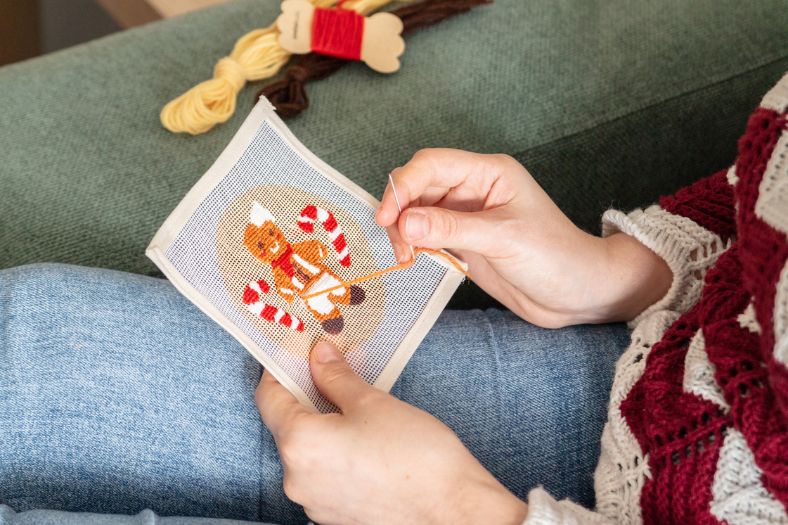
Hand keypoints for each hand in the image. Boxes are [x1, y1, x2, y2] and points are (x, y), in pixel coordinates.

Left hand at [256, 341, 527, 524]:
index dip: (281, 367)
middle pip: (288, 423)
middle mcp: (297, 479)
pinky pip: (324, 472)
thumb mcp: (372, 402)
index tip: (298, 349)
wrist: (453, 510)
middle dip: (310, 391)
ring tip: (357, 402)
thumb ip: (336, 376)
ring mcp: (314, 501)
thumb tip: (318, 355)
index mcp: (299, 445)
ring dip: (325, 421)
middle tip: (336, 366)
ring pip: (308, 449)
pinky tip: (364, 436)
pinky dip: (336, 449)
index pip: (269, 396)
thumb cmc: (416, 456)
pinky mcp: (334, 514)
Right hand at [376, 149, 670, 325]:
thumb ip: (452, 229)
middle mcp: (474, 188)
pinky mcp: (462, 240)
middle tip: (399, 244)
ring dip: (403, 231)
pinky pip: (425, 233)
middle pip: (418, 185)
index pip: (431, 165)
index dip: (403, 186)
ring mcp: (466, 215)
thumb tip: (405, 223)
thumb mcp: (503, 239)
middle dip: (400, 210)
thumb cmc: (555, 257)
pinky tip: (414, 259)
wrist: (577, 294)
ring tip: (407, 257)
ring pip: (416, 211)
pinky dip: (412, 244)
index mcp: (488, 173)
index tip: (387, 217)